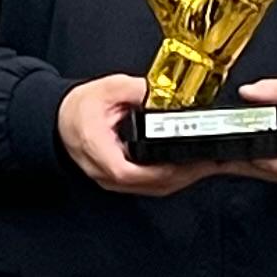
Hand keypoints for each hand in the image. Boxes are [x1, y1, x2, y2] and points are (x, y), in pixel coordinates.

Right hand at [58, 71, 225, 195]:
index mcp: (98, 149)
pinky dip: (175, 178)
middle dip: (186, 174)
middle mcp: (105, 172)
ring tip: (212, 165)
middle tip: (214, 162)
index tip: (185, 161)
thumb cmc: (79, 109)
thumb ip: (137, 90)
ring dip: (185, 178)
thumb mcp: (108, 88)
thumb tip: (165, 93)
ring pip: (154, 188)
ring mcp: (113, 180)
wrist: (62, 119)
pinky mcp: (123, 181)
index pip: (129, 172)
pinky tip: (192, 168)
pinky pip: (152, 185)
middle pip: (150, 184)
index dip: (160, 171)